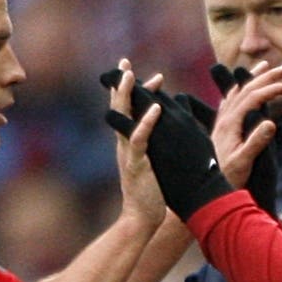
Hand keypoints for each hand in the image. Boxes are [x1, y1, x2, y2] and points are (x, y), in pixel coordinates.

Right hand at [101, 60, 167, 228]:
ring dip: (128, 96)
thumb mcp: (152, 164)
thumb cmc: (151, 194)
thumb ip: (154, 147)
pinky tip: (155, 108)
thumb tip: (163, 134)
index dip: (126, 90)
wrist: (141, 219)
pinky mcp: (136, 165)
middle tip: (124, 63)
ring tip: (132, 75)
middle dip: (122, 84)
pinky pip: (139, 139)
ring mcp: (128, 154)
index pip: (125, 111)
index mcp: (128, 143)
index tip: (130, 69)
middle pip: (119, 108)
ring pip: (124, 119)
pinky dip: (146, 122)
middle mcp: (123, 145)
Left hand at [210, 63, 281, 212]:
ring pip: (237, 93)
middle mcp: (223, 120)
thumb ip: (256, 143)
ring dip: (253, 79)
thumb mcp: (243, 163)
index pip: (254, 97)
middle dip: (268, 76)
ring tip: (265, 66)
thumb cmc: (226, 180)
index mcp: (229, 124)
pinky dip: (239, 92)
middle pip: (246, 90)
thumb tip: (271, 122)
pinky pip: (229, 103)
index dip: (274, 89)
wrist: (204, 192)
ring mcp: (221, 125)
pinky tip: (239, 89)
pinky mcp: (220, 132)